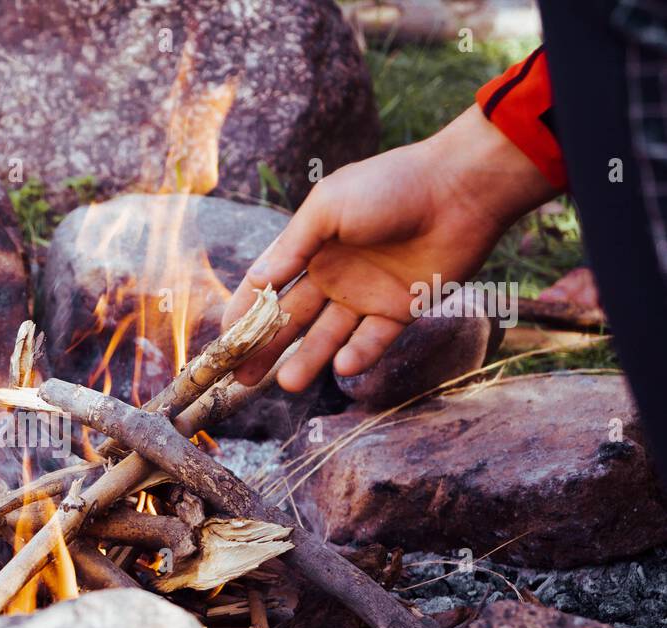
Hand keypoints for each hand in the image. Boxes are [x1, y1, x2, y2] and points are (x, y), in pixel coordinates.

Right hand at [228, 106, 560, 389]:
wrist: (459, 190)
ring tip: (288, 384)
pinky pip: (372, 340)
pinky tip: (342, 366)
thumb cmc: (390, 186)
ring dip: (306, 360)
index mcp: (309, 248)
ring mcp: (365, 295)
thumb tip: (256, 282)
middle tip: (242, 379)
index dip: (244, 314)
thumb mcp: (329, 207)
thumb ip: (292, 247)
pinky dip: (358, 355)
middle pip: (290, 320)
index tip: (224, 342)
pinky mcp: (400, 310)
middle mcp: (332, 275)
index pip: (266, 288)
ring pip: (327, 337)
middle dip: (264, 349)